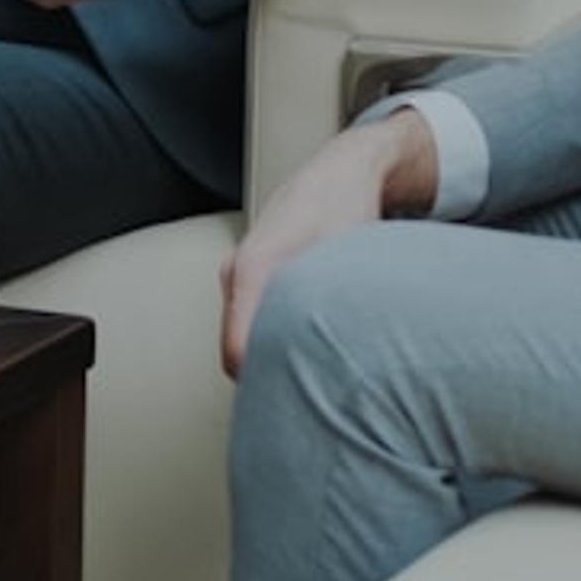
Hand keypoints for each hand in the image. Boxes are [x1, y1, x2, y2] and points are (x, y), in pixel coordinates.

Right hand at [221, 110, 435, 375]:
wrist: (342, 171)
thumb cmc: (345, 207)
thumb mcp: (345, 259)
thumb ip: (330, 309)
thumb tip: (334, 361)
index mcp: (251, 270)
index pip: (235, 351)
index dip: (262, 387)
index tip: (293, 410)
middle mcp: (237, 271)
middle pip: (237, 347)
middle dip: (270, 375)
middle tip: (313, 401)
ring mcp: (241, 272)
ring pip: (246, 332)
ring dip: (274, 352)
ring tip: (317, 371)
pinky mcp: (254, 273)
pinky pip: (253, 317)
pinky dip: (276, 334)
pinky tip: (312, 339)